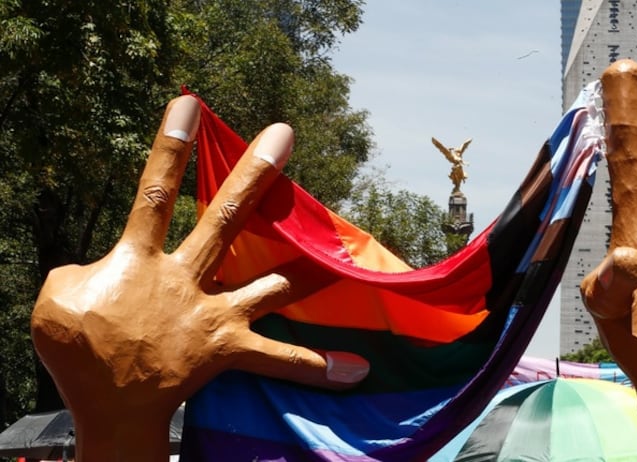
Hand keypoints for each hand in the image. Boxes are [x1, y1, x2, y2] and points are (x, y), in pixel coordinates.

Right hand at [30, 96, 368, 460]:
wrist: (107, 409)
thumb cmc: (77, 352)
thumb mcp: (57, 297)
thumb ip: (81, 268)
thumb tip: (103, 262)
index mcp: (139, 260)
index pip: (155, 193)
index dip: (171, 148)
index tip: (190, 105)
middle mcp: (186, 279)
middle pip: (225, 218)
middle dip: (253, 174)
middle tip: (283, 136)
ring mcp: (214, 314)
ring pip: (269, 282)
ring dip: (307, 268)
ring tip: (345, 256)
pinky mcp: (231, 348)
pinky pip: (280, 357)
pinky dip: (316, 364)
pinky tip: (358, 369)